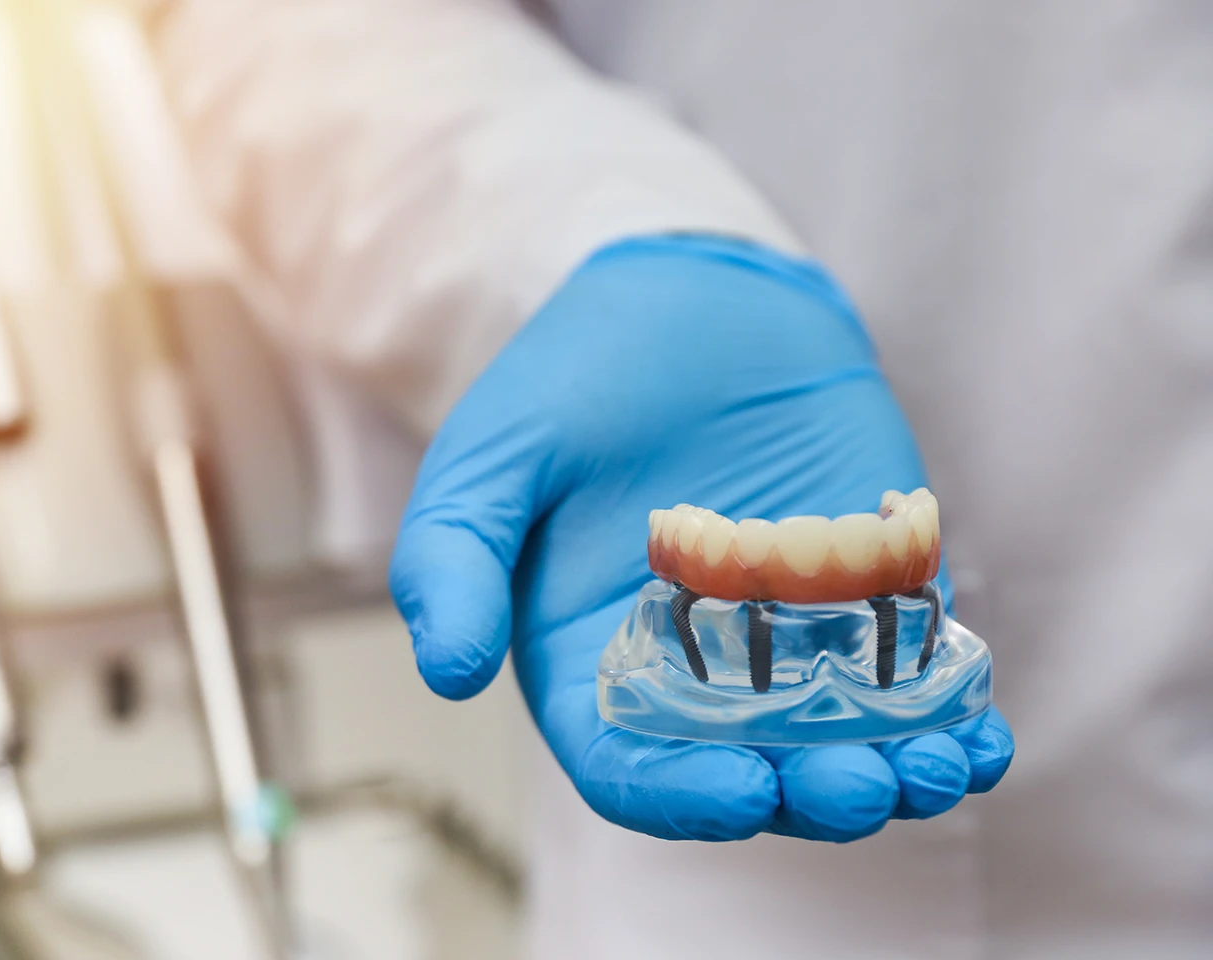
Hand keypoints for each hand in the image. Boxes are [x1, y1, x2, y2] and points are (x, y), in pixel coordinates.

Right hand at [390, 234, 1012, 840]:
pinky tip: (981, 728)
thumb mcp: (493, 454)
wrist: (687, 293)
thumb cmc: (574, 377)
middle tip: (863, 783)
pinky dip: (947, 713)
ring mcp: (786, 638)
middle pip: (750, 771)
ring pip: (839, 741)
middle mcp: (691, 673)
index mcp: (591, 663)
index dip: (681, 796)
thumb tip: (447, 672)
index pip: (630, 768)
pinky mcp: (865, 594)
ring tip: (942, 764)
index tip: (743, 789)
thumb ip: (453, 556)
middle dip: (808, 794)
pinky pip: (908, 675)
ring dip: (894, 771)